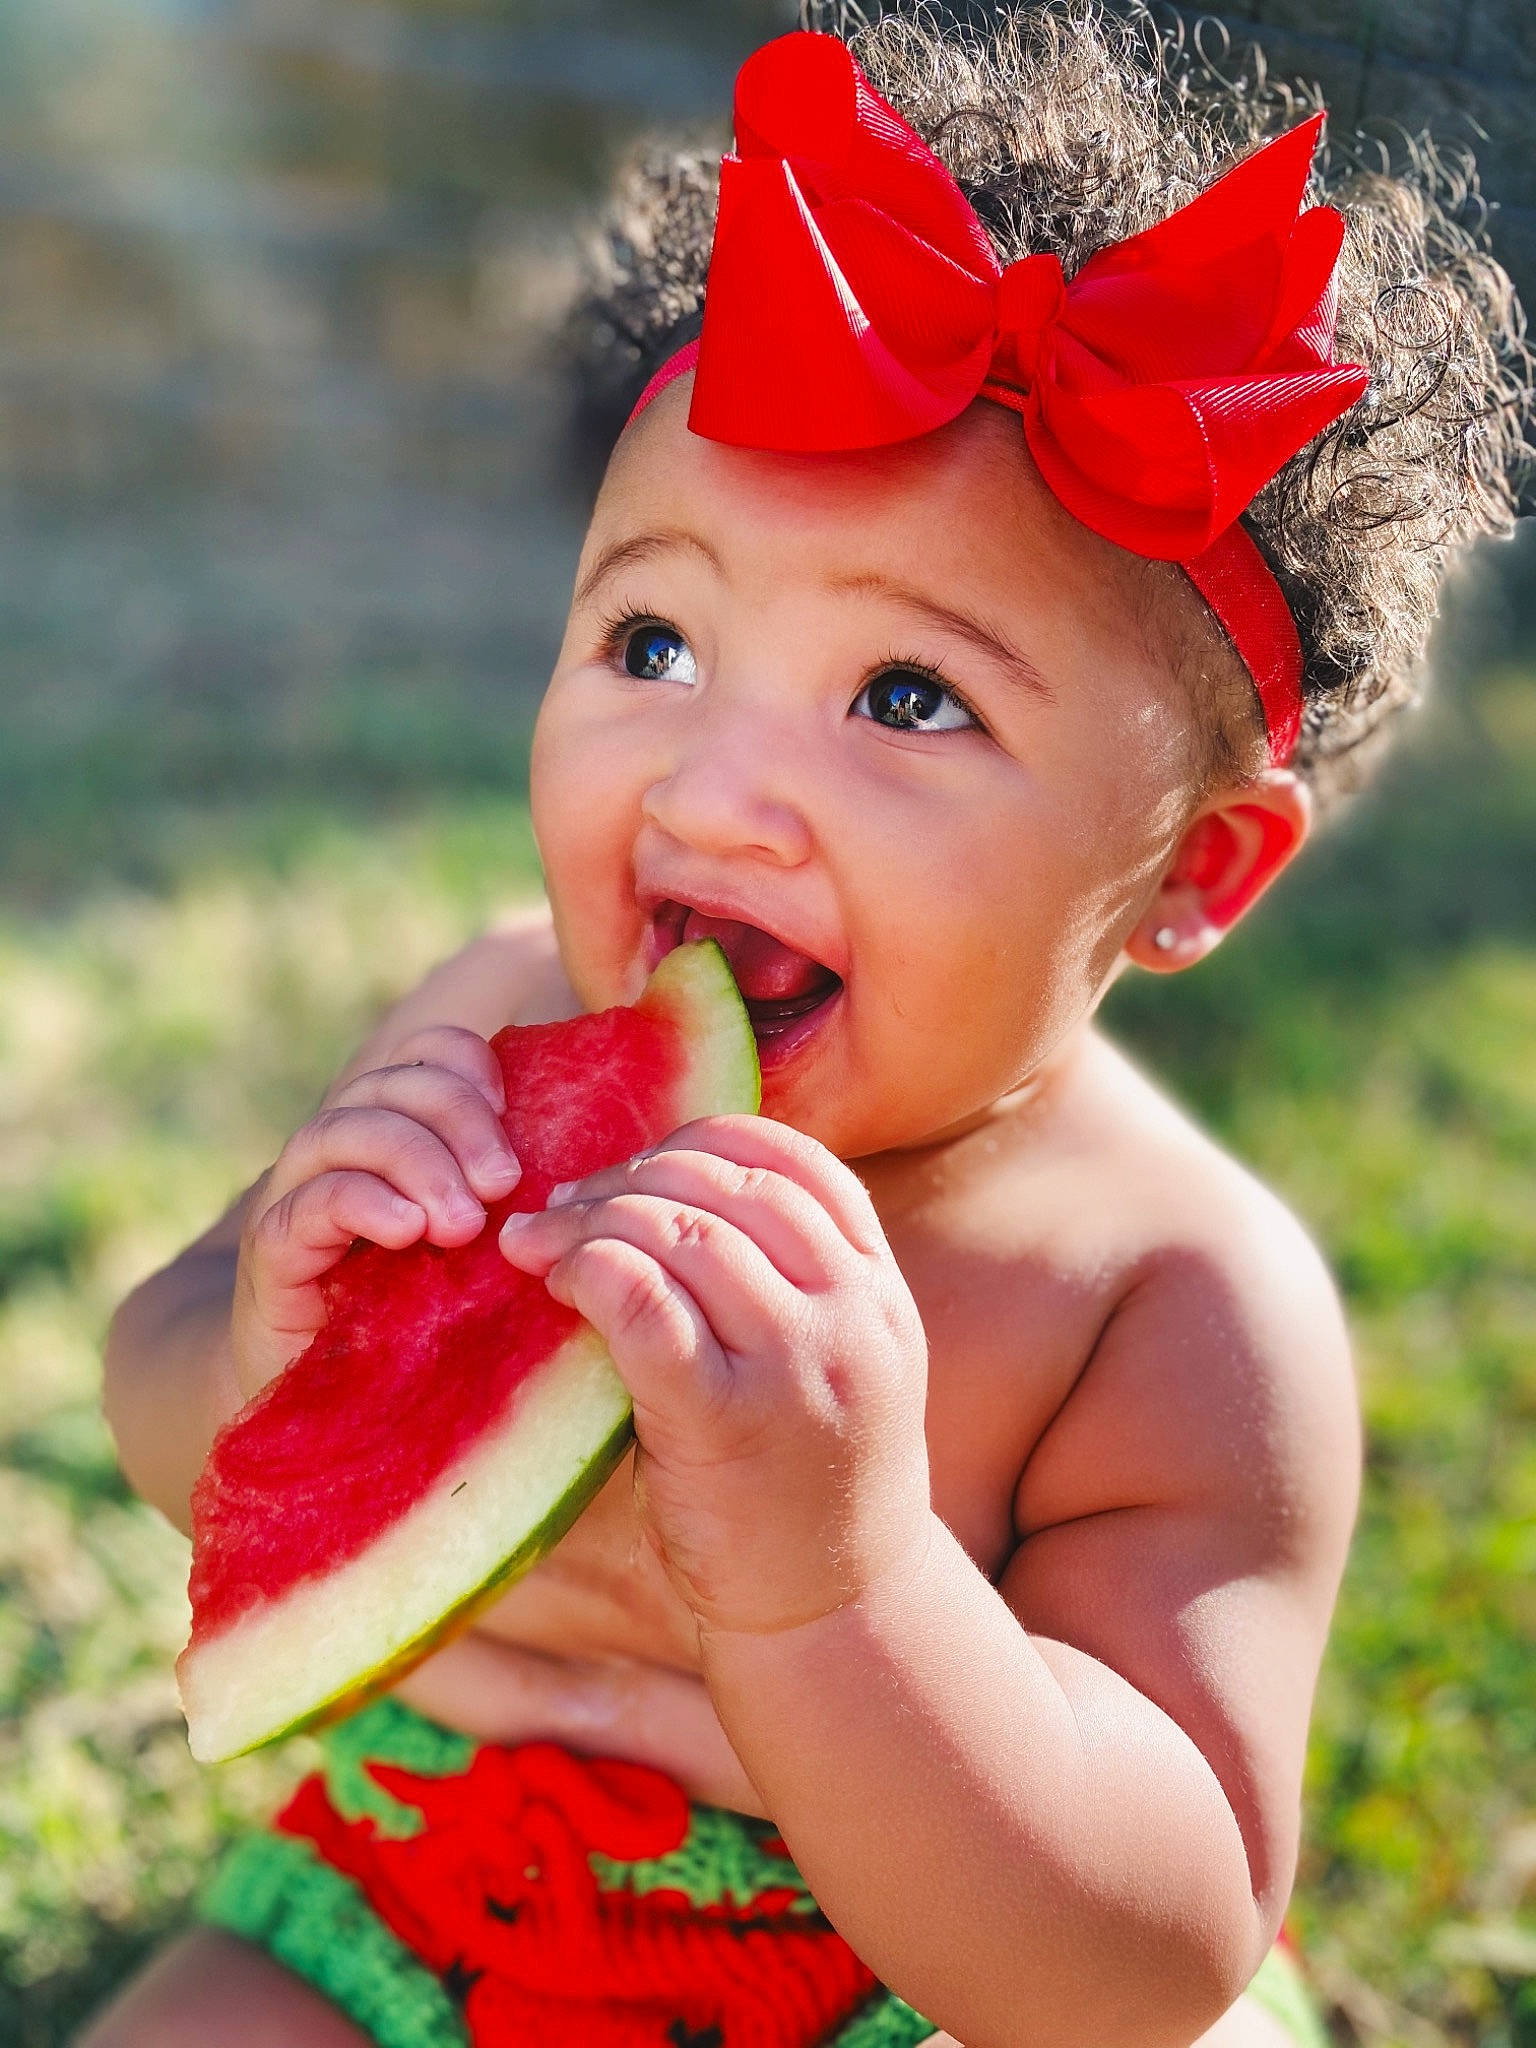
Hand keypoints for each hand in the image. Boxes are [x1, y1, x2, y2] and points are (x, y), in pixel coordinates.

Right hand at [231, 1027, 521, 1402]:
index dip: (467, 1063)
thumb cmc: (433, 1324)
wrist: (341, 1407)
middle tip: (502, 1182)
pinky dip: (365, 1203)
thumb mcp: (486, 1247)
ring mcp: (300, 1193)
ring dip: (417, 1161)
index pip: (427, 1054)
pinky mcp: (273, 1249)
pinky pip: (314, 1200)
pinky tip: (407, 1231)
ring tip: (462, 1222)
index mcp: (401, 1130)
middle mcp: (344, 1148)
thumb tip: (585, 1166)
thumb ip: (516, 1196)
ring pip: (347, 1129)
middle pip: (391, 1083)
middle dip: (456, 1117)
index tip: (510, 1109)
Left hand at [498, 1115, 932, 1637]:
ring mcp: (794, 1363)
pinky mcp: (724, 1419)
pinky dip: (589, 1270)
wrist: (835, 1616)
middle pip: (725, 1184)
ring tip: (536, 1243)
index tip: (640, 1166)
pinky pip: (642, 1302)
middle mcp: (851, 1312)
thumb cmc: (808, 1489)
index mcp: (879, 1290)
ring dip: (590, 1219)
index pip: (796, 1161)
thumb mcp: (836, 1367)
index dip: (702, 1142)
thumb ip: (787, 1286)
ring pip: (677, 1230)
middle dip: (629, 1179)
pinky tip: (555, 1281)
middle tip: (563, 1206)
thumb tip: (663, 1200)